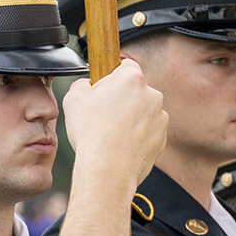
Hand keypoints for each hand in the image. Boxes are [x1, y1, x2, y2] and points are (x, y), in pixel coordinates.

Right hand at [60, 60, 166, 190]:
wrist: (108, 170)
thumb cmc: (91, 134)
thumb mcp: (74, 98)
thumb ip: (84, 83)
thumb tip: (88, 85)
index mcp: (132, 79)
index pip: (125, 65)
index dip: (113, 75)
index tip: (106, 86)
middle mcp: (152, 95)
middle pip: (135, 90)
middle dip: (122, 98)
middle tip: (104, 114)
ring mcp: (160, 117)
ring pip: (143, 111)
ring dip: (131, 117)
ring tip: (112, 133)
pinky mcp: (162, 138)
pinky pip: (148, 130)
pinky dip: (138, 135)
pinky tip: (122, 144)